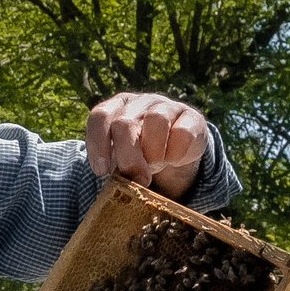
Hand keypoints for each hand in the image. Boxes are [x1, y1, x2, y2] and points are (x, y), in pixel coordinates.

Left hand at [85, 92, 209, 194]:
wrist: (177, 147)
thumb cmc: (141, 154)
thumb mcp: (123, 159)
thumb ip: (116, 166)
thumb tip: (119, 188)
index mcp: (117, 108)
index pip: (100, 117)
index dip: (97, 144)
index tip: (101, 171)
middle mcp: (139, 102)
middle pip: (124, 123)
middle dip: (128, 157)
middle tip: (137, 179)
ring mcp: (166, 105)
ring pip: (156, 120)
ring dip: (154, 152)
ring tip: (156, 164)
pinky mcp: (192, 117)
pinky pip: (183, 133)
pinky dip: (177, 152)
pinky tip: (174, 160)